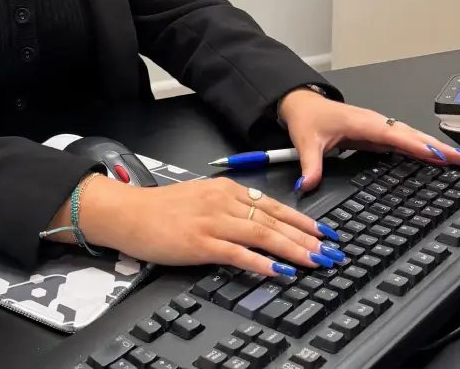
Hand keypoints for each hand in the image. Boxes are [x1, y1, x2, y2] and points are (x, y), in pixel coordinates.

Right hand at [48, 175, 343, 277]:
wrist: (128, 213)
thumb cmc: (161, 209)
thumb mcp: (201, 198)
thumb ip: (229, 207)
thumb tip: (259, 222)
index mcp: (225, 189)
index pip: (273, 205)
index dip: (301, 221)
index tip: (324, 233)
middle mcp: (223, 201)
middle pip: (274, 220)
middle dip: (307, 237)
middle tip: (331, 251)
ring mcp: (213, 221)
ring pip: (263, 234)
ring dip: (293, 249)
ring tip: (315, 261)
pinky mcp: (201, 242)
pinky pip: (238, 253)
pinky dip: (261, 262)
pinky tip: (279, 271)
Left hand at [278, 88, 459, 191]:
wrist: (303, 104)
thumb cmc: (308, 118)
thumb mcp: (306, 142)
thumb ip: (310, 165)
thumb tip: (308, 184)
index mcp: (362, 123)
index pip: (394, 134)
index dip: (416, 145)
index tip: (439, 154)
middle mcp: (374, 123)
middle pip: (411, 134)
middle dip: (437, 146)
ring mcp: (377, 128)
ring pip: (411, 136)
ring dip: (434, 147)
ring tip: (459, 159)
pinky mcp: (377, 134)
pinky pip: (404, 141)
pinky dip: (421, 148)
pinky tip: (435, 159)